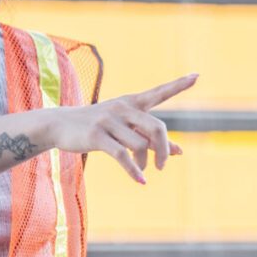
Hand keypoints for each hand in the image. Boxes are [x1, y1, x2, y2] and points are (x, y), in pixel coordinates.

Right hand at [44, 73, 196, 184]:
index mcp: (132, 103)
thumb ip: (151, 138)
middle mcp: (123, 108)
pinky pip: (123, 156)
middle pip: (157, 128)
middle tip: (162, 165)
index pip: (159, 93)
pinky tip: (141, 181)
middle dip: (163, 149)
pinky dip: (134, 171)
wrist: (59, 125)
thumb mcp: (125, 129)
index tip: (197, 75)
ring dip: (144, 163)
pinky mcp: (97, 136)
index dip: (179, 85)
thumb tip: (179, 151)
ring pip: (140, 146)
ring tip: (141, 169)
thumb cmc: (98, 127)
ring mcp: (109, 121)